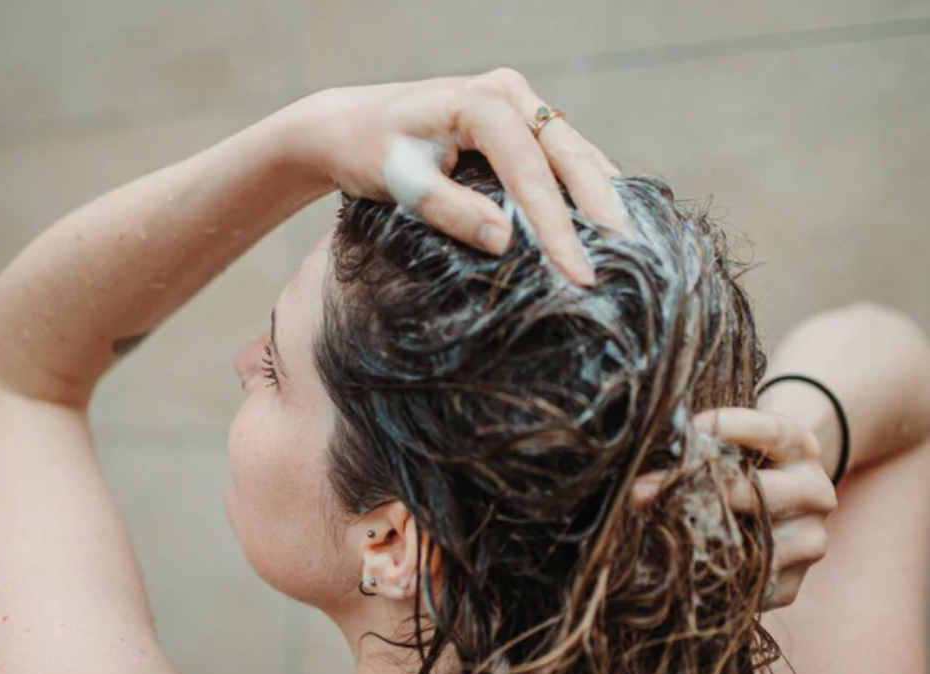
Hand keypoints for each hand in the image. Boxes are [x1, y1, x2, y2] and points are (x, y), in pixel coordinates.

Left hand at [294, 68, 632, 286]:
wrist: (350, 127)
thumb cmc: (370, 153)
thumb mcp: (402, 183)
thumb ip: (451, 210)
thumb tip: (505, 241)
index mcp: (481, 103)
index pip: (532, 173)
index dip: (556, 228)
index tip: (577, 273)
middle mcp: (509, 94)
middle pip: (569, 155)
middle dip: (599, 210)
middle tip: (627, 258)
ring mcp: (519, 103)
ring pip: (575, 151)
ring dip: (601, 196)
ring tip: (628, 242)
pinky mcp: (520, 121)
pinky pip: (564, 153)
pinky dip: (586, 184)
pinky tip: (605, 217)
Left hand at [632, 408, 838, 611]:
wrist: (781, 506)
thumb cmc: (742, 465)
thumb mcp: (734, 443)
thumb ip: (703, 446)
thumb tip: (647, 463)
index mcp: (802, 447)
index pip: (771, 431)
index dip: (727, 427)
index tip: (685, 431)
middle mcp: (817, 492)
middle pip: (758, 493)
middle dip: (695, 491)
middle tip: (640, 492)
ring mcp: (810, 540)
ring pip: (755, 543)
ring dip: (697, 538)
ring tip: (651, 531)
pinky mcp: (793, 583)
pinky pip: (747, 583)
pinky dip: (710, 576)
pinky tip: (675, 565)